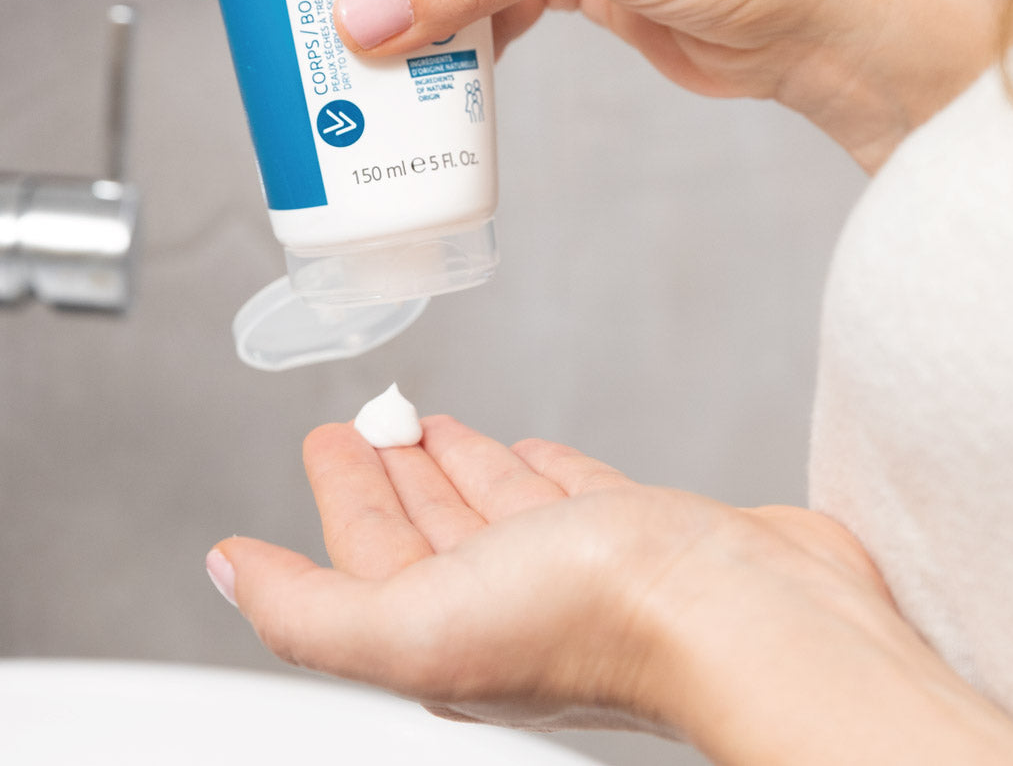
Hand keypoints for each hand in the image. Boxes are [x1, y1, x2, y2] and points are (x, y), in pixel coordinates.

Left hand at [205, 418, 1012, 760]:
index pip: (371, 551)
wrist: (753, 618)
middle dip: (397, 474)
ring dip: (462, 467)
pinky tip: (524, 450)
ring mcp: (580, 566)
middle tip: (375, 420)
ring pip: (498, 507)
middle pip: (432, 526)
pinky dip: (536, 471)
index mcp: (447, 626)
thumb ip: (308, 609)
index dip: (342, 493)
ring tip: (434, 426)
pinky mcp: (641, 537)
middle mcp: (510, 600)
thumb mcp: (414, 626)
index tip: (326, 438)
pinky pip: (569, 494)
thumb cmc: (600, 623)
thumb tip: (224, 572)